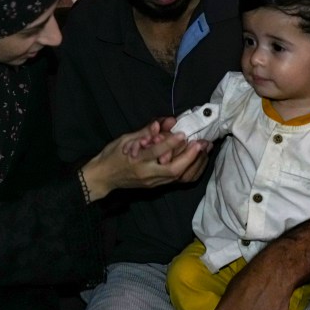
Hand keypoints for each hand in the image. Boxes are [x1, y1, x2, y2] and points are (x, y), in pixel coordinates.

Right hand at [81, 122, 209, 200]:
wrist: (104, 177)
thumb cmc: (112, 155)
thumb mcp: (124, 139)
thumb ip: (144, 132)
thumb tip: (160, 123)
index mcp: (135, 161)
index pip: (155, 153)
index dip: (170, 143)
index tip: (182, 134)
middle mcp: (146, 174)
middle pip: (172, 170)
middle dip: (190, 157)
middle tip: (202, 143)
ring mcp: (153, 183)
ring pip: (179, 177)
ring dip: (195, 163)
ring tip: (205, 149)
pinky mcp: (158, 186)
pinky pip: (180, 180)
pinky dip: (192, 170)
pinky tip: (200, 160)